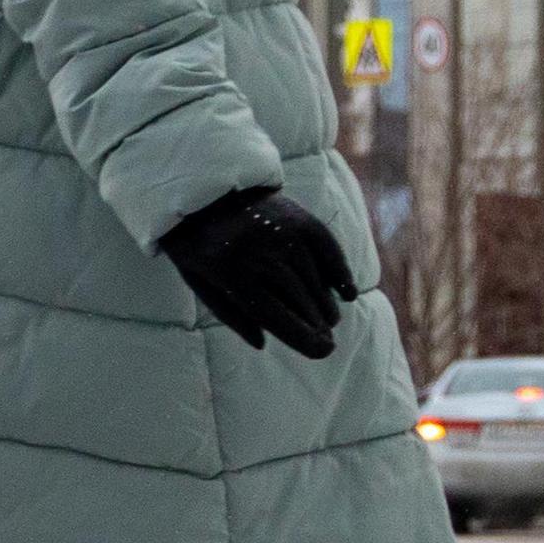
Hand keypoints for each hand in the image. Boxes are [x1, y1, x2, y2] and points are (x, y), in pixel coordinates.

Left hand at [157, 187, 354, 356]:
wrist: (201, 190)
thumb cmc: (197, 244)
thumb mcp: (199, 281)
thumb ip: (230, 313)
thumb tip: (263, 344)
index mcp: (230, 273)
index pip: (274, 315)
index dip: (302, 337)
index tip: (320, 352)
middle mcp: (260, 253)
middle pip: (300, 299)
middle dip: (317, 326)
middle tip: (327, 342)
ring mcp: (282, 232)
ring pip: (314, 278)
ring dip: (326, 304)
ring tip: (330, 322)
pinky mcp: (298, 217)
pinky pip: (328, 248)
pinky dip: (340, 271)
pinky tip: (347, 292)